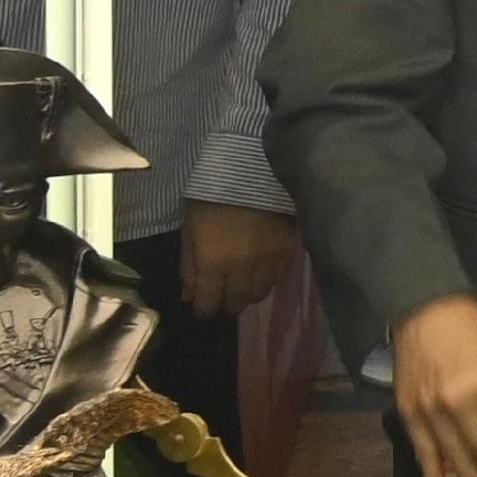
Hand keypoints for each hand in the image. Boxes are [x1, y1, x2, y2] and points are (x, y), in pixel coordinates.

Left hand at [174, 201, 299, 316]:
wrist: (251, 165)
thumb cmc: (211, 193)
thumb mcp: (190, 226)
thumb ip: (189, 264)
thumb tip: (188, 297)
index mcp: (213, 261)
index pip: (209, 303)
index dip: (204, 311)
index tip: (202, 310)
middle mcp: (242, 268)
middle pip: (237, 303)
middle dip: (227, 304)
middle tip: (222, 297)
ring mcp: (268, 261)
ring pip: (260, 294)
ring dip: (248, 293)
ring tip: (242, 283)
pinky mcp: (288, 250)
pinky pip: (279, 278)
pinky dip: (268, 279)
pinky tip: (262, 269)